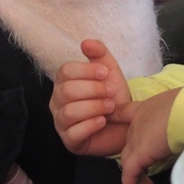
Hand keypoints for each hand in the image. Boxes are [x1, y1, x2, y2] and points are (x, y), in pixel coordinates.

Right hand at [49, 39, 132, 156]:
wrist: (126, 125)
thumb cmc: (112, 97)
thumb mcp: (109, 71)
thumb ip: (99, 53)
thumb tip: (85, 42)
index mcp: (63, 82)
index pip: (65, 71)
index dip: (86, 71)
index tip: (105, 73)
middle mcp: (57, 101)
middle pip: (66, 91)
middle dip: (93, 90)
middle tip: (110, 92)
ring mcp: (61, 122)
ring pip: (69, 112)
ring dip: (93, 107)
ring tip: (110, 107)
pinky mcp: (69, 141)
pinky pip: (73, 133)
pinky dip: (91, 125)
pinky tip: (103, 121)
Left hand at [119, 88, 180, 183]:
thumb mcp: (181, 107)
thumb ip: (176, 115)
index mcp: (145, 108)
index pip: (125, 114)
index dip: (118, 119)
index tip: (115, 126)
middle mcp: (137, 123)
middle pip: (129, 142)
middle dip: (135, 157)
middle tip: (143, 169)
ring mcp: (136, 138)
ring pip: (128, 159)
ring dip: (135, 173)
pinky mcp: (139, 154)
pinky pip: (129, 172)